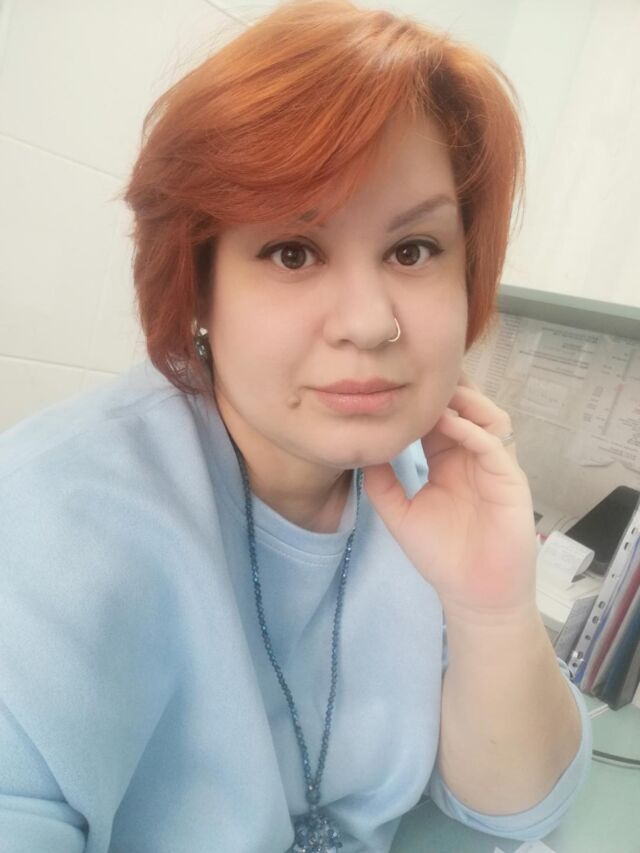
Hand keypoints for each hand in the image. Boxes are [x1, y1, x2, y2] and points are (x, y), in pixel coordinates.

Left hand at [362, 371, 537, 614]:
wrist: (474, 594)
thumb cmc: (441, 556)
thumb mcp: (400, 514)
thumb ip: (381, 482)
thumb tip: (360, 449)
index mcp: (449, 460)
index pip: (438, 417)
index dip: (420, 399)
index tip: (393, 381)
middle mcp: (473, 456)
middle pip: (467, 407)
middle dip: (446, 387)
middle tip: (418, 369)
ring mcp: (494, 466)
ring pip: (488, 416)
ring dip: (463, 400)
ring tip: (433, 391)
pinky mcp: (510, 480)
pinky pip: (494, 445)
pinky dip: (472, 429)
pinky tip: (448, 422)